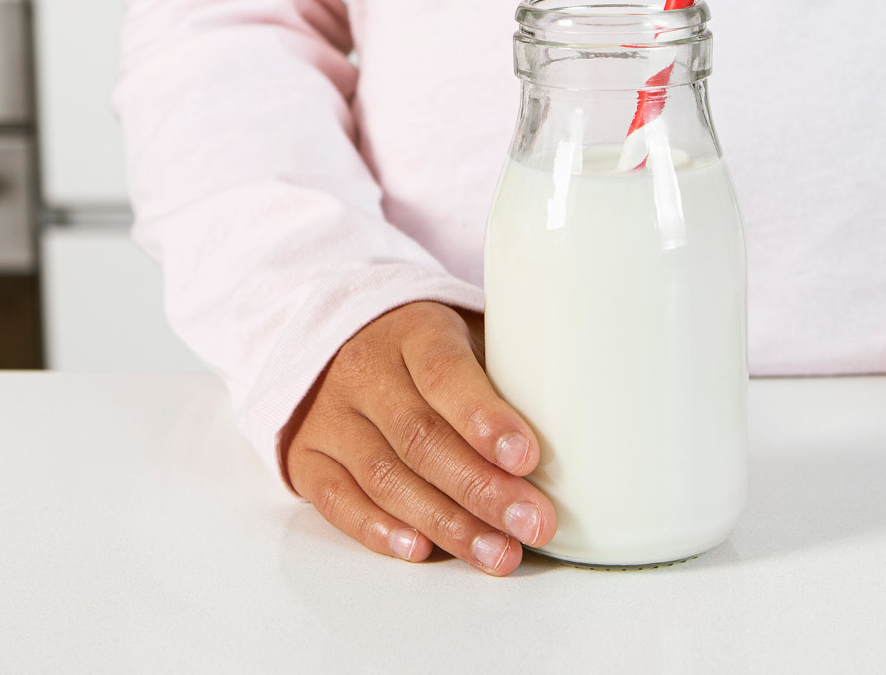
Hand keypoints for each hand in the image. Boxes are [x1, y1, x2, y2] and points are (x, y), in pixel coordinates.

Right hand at [282, 301, 555, 574]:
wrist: (340, 337)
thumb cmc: (426, 348)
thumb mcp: (466, 337)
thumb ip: (505, 374)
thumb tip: (577, 429)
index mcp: (414, 331)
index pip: (446, 374)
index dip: (486, 419)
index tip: (528, 457)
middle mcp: (364, 371)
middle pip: (421, 437)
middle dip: (482, 488)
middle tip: (532, 522)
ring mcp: (330, 416)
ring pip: (385, 477)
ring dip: (446, 523)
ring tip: (498, 553)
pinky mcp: (307, 456)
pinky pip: (338, 500)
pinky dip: (379, 530)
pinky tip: (421, 551)